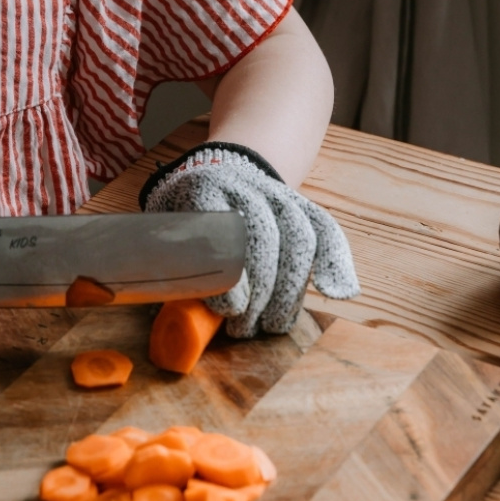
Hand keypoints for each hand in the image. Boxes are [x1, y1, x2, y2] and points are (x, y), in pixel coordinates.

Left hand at [140, 142, 358, 336]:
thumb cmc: (185, 213)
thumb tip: (178, 314)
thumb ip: (170, 257)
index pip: (222, 228)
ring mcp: (276, 192)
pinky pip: (325, 229)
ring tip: (272, 325)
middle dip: (261, 292)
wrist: (218, 170)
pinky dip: (335, 261)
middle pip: (264, 237)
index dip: (231, 272)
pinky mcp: (301, 203)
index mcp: (203, 188)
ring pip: (297, 237)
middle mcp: (244, 186)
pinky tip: (335, 292)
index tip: (230, 310)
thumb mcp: (164, 225)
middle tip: (245, 330)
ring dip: (290, 290)